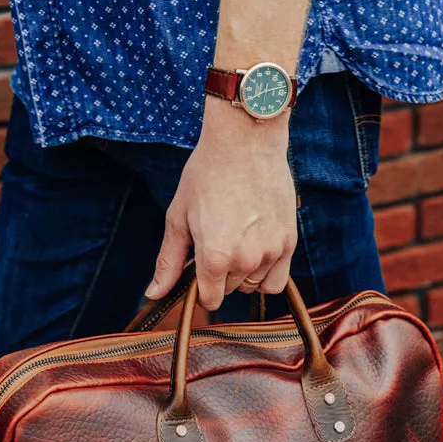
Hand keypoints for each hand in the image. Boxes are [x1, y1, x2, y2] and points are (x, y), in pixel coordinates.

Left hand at [145, 98, 297, 310]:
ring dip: (243, 273)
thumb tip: (154, 294)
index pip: (209, 300)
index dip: (201, 288)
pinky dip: (266, 274)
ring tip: (237, 239)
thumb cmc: (207, 174)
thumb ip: (168, 261)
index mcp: (213, 256)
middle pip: (229, 291)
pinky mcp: (289, 242)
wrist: (245, 141)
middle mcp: (244, 260)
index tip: (200, 268)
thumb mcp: (179, 217)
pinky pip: (277, 281)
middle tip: (218, 240)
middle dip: (220, 275)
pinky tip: (256, 252)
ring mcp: (270, 252)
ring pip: (252, 286)